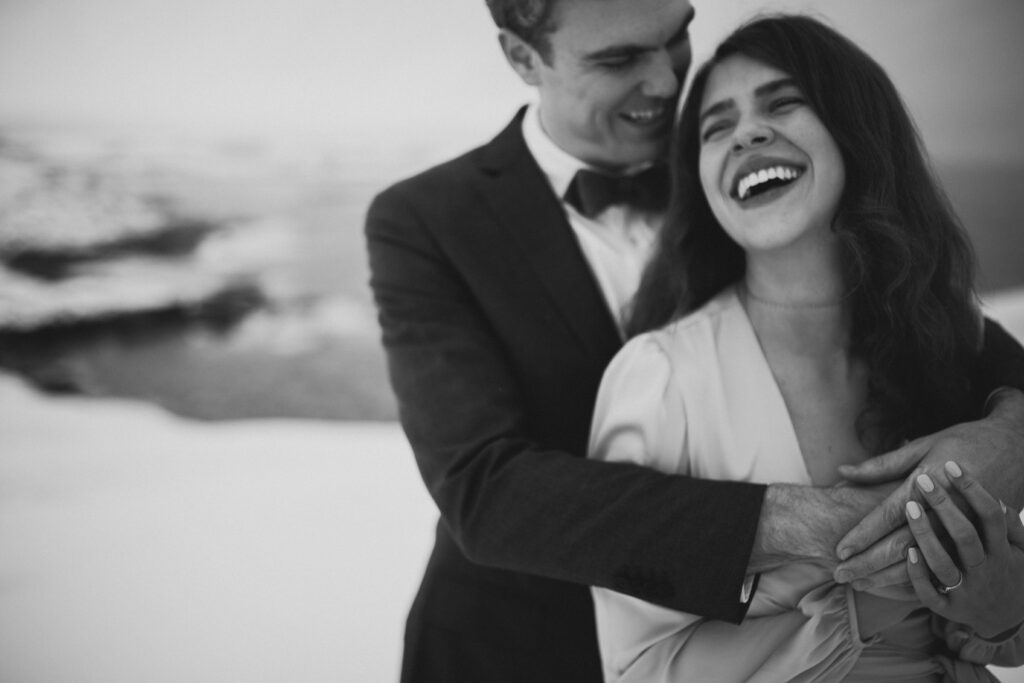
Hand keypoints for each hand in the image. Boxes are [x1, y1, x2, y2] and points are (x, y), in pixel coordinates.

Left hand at [832, 409, 1023, 585]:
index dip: (863, 534)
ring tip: (859, 583)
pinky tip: (896, 585)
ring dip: (888, 576)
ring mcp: (967, 528)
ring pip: (923, 562)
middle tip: (839, 574)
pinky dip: (920, 578)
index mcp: (930, 484)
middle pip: (902, 544)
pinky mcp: (981, 540)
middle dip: (869, 562)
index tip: (840, 550)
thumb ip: (883, 464)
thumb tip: (842, 471)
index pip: (889, 516)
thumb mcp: (924, 445)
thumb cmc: (966, 442)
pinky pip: (949, 565)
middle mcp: (947, 511)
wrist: (1018, 447)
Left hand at [905, 461, 1023, 639]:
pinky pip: (929, 593)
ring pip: (943, 563)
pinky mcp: (949, 609)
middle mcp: (986, 571)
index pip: (990, 516)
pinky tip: (907, 551)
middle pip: (965, 536)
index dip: (973, 490)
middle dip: (944, 507)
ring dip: (925, 535)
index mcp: (1003, 551)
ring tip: (910, 507)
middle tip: (924, 480)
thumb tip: (998, 499)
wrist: (1010, 620)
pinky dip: (918, 574)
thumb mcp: (1021, 549)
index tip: (952, 466)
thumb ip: (1010, 525)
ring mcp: (967, 591)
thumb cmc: (1010, 572)